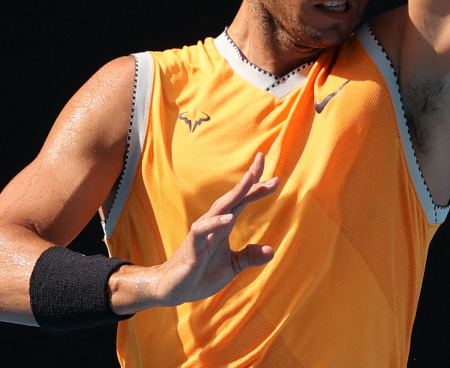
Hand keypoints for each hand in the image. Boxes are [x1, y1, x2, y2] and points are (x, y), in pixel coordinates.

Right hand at [153, 152, 278, 306]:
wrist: (174, 288)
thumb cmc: (201, 273)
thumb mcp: (232, 266)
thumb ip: (249, 256)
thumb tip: (272, 251)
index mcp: (224, 225)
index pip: (242, 200)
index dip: (256, 186)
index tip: (275, 177)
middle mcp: (213, 223)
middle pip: (233, 197)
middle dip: (248, 180)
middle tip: (263, 160)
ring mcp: (202, 233)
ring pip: (219, 208)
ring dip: (235, 193)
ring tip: (250, 180)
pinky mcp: (193, 247)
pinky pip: (202, 230)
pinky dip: (215, 223)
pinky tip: (229, 219)